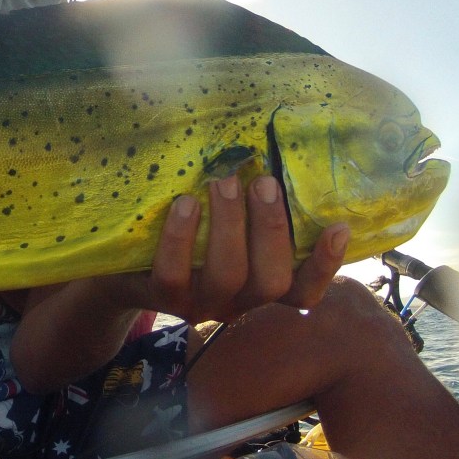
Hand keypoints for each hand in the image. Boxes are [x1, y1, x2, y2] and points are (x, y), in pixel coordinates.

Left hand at [124, 175, 348, 323]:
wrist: (121, 269)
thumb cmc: (184, 237)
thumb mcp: (219, 226)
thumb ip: (247, 208)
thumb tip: (266, 154)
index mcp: (257, 286)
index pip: (303, 291)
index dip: (325, 265)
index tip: (338, 225)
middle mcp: (235, 302)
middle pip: (270, 280)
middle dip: (270, 227)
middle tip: (262, 181)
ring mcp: (199, 304)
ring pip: (229, 275)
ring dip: (230, 224)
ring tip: (222, 182)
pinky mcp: (161, 297)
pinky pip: (174, 273)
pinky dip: (181, 237)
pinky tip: (184, 204)